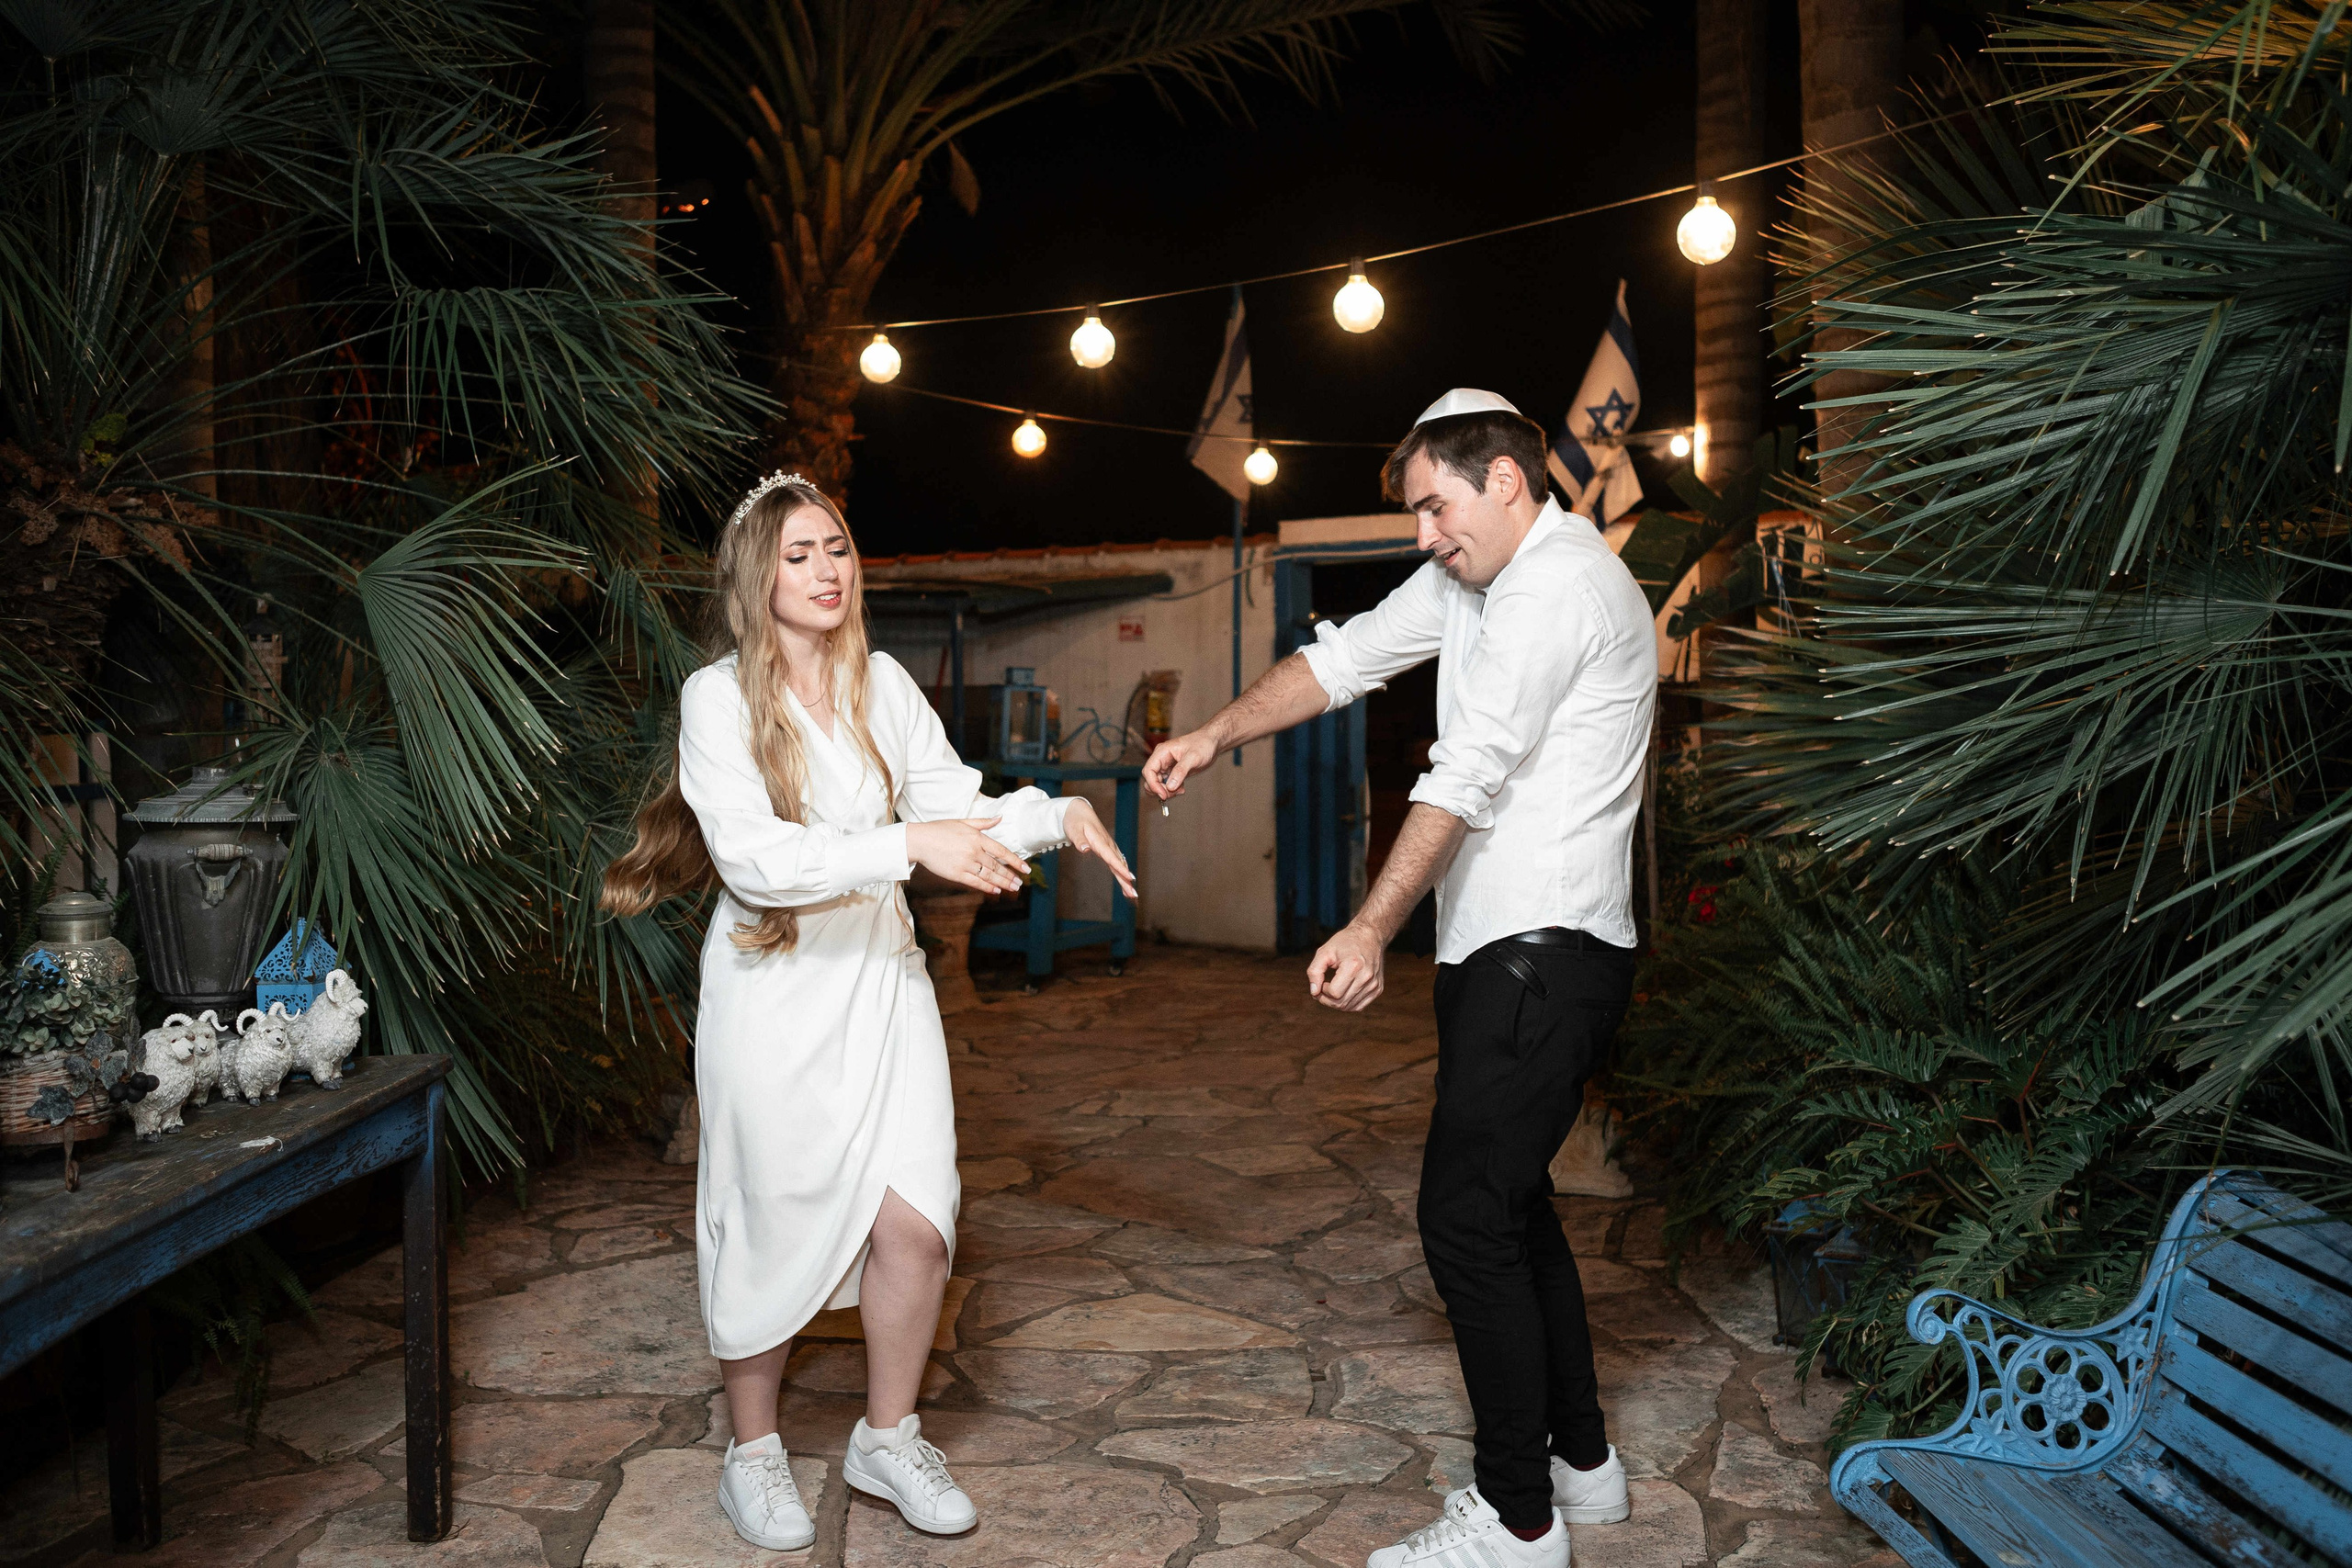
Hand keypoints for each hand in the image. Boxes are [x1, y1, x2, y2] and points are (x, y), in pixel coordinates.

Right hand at [906, 817, 1027, 896]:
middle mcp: (974, 851)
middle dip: (1011, 876)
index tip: (1026, 868)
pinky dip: (987, 887)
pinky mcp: (956, 874)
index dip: (1015, 861)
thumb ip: (983, 822)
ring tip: (1013, 888)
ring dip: (1003, 883)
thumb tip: (1000, 817)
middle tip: (1020, 883)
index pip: (1002, 851)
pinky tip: (996, 890)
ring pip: (989, 876)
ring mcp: (965, 864)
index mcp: (977, 838)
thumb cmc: (940, 829)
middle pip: (997, 866)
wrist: (919, 840)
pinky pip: (975, 882)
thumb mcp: (963, 822)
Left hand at [1062, 798, 1136, 899]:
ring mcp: (1109, 848)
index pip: (1111, 856)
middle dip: (1126, 880)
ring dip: (1126, 881)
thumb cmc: (1075, 820)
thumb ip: (1079, 839)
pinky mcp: (1108, 850)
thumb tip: (1085, 849)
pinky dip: (1122, 876)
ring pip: (1120, 866)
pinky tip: (1126, 887)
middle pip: (1118, 865)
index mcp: (1099, 841)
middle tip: (1134, 895)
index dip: (1120, 868)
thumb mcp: (1073, 828)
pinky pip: (1117, 865)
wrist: (1079, 811)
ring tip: (1133, 896)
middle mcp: (1107, 845)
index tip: (1129, 878)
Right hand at [1144, 729, 1219, 799]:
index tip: (1163, 794)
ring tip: (1180, 790)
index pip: (1148, 771)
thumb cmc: (1203, 744)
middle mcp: (1161, 759)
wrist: (1212, 742)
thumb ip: (1180, 771)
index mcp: (1162, 752)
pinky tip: (1182, 788)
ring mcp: (1166, 765)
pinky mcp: (1173, 771)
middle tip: (1173, 794)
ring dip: (1166, 790)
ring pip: (1158, 783)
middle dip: (1159, 789)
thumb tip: (1170, 786)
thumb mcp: (1193, 757)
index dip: (1153, 784)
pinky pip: (1166, 783)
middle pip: (1151, 779)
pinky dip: (1172, 789)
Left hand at [1306, 923, 1385, 1011]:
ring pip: (1349, 1007)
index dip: (1323, 990)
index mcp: (1354, 966)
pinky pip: (1359, 1006)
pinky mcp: (1377, 989)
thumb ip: (1314, 971)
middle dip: (1326, 1000)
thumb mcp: (1324, 951)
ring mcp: (1374, 985)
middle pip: (1341, 1003)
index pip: (1334, 993)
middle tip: (1322, 988)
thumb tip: (1314, 992)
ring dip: (1336, 1002)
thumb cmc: (1345, 943)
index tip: (1322, 980)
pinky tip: (1343, 991)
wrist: (1369, 937)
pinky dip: (1347, 1003)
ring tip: (1332, 988)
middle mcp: (1366, 977)